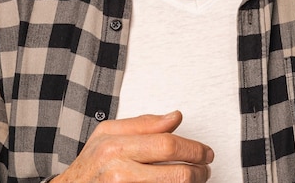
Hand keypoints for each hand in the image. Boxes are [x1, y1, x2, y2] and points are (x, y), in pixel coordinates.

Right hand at [54, 110, 212, 181]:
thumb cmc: (89, 164)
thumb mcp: (108, 134)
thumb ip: (144, 124)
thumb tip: (175, 117)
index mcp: (116, 147)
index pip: (168, 145)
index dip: (193, 148)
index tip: (205, 151)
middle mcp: (120, 173)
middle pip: (176, 173)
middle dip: (198, 170)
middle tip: (205, 167)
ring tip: (196, 178)